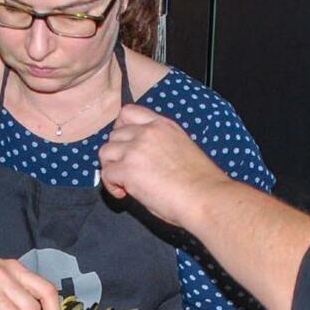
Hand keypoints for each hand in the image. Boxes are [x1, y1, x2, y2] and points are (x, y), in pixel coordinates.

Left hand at [98, 104, 228, 228]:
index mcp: (163, 125)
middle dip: (116, 153)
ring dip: (111, 167)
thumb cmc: (200, 182)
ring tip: (123, 183)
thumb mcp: (181, 149)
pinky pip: (106, 173)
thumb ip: (159, 146)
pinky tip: (124, 193)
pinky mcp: (127, 169)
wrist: (204, 197)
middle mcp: (147, 132)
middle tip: (126, 170)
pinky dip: (111, 185)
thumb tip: (142, 160)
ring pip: (105, 152)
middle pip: (113, 134)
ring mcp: (135, 149)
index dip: (120, 129)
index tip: (125, 145)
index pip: (128, 113)